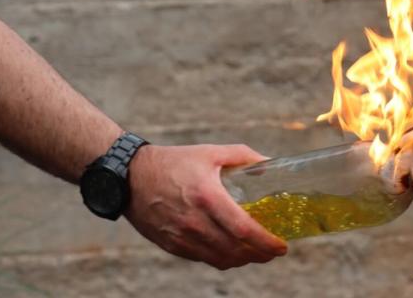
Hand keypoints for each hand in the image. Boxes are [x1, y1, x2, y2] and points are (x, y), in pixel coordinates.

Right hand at [125, 144, 287, 269]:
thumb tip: (269, 164)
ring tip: (255, 253)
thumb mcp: (209, 152)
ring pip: (221, 260)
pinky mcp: (172, 245)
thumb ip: (242, 156)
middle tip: (274, 251)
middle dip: (261, 255)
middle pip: (236, 251)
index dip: (266, 242)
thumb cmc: (172, 162)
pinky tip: (231, 251)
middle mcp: (195, 221)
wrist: (130, 176)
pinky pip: (204, 259)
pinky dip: (222, 259)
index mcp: (207, 196)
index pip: (244, 229)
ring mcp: (182, 236)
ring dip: (243, 260)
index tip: (282, 245)